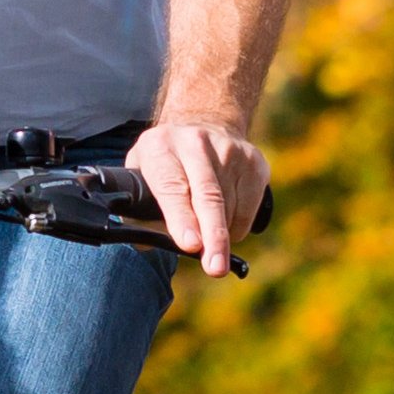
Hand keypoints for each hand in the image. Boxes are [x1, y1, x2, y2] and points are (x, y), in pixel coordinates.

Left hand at [134, 120, 269, 276]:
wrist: (204, 125)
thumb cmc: (165, 165)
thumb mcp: (141, 177)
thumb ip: (139, 213)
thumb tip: (149, 243)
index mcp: (160, 147)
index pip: (172, 187)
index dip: (181, 218)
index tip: (190, 245)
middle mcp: (195, 142)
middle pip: (209, 197)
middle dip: (213, 236)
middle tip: (215, 268)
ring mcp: (229, 149)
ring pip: (230, 209)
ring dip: (219, 234)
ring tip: (206, 231)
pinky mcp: (254, 161)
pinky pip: (248, 210)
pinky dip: (236, 227)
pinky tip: (224, 217)